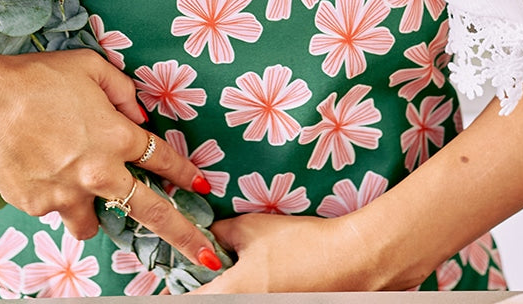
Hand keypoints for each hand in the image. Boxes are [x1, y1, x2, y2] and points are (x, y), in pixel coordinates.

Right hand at [0, 48, 220, 269]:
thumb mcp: (90, 67)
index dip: (186, 173)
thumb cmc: (37, 77)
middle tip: (204, 256)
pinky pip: (57, 208)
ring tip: (79, 189)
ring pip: (94, 221)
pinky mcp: (40, 206)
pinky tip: (37, 165)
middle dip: (183, 235)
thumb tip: (137, 114)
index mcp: (117, 136)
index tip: (202, 186)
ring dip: (95, 210)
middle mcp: (99, 172)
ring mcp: (69, 194)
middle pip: (151, 212)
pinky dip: (54, 193)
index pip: (163, 160)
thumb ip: (122, 90)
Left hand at [188, 212, 373, 293]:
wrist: (350, 261)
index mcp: (229, 294)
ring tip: (236, 268)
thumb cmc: (300, 243)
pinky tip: (259, 277)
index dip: (177, 284)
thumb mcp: (252, 227)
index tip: (172, 275)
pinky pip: (251, 300)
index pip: (187, 299)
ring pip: (230, 300)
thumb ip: (221, 234)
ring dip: (225, 288)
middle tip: (207, 265)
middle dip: (203, 285)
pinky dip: (246, 291)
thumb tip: (206, 238)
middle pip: (208, 300)